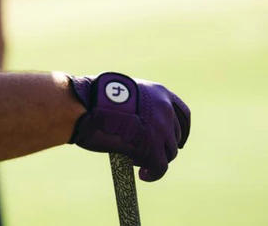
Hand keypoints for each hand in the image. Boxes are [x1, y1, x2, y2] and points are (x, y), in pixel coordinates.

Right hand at [69, 73, 190, 181]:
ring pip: (168, 152)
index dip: (180, 129)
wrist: (85, 103)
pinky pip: (159, 167)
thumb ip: (136, 105)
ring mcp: (161, 128)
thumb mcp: (122, 92)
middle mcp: (165, 109)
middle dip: (163, 146)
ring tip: (138, 162)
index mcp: (159, 92)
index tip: (177, 139)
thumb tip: (138, 123)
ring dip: (155, 159)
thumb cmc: (93, 96)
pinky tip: (144, 175)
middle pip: (174, 135)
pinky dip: (153, 173)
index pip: (182, 113)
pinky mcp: (152, 147)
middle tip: (146, 152)